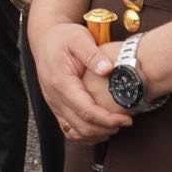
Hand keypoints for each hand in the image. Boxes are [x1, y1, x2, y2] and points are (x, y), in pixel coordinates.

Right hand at [31, 22, 131, 144]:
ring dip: (97, 134)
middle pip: (81, 127)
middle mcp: (54, 97)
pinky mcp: (55, 106)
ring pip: (74, 132)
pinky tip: (101, 128)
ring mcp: (53, 104)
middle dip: (106, 129)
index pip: (86, 111)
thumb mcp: (79, 38)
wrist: (45, 38)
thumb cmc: (63, 37)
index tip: (127, 119)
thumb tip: (108, 69)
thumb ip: (92, 54)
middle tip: (126, 122)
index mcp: (61, 83)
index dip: (108, 119)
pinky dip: (86, 134)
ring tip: (116, 126)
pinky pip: (69, 129)